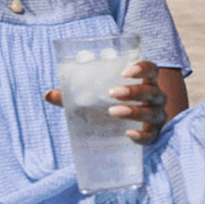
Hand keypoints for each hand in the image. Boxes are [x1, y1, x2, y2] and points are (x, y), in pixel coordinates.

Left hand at [43, 60, 168, 144]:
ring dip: (134, 111)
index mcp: (146, 82)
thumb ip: (76, 93)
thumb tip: (48, 94)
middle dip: (133, 90)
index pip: (151, 69)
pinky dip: (142, 135)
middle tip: (111, 93)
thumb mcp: (100, 95)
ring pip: (152, 112)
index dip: (142, 68)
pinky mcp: (154, 133)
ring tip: (113, 111)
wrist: (138, 124)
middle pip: (152, 91)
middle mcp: (156, 97)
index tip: (125, 71)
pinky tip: (129, 134)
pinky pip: (151, 135)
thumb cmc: (116, 103)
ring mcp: (157, 116)